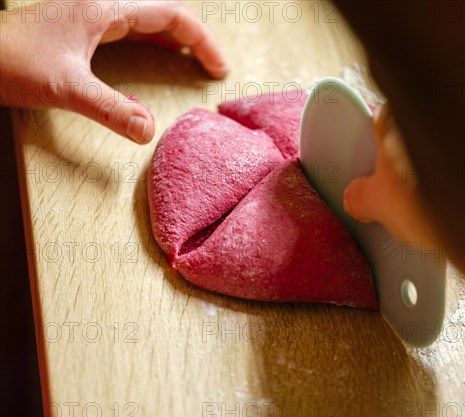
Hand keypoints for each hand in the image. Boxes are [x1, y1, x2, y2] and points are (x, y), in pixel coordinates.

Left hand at [0, 0, 228, 143]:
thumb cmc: (9, 61)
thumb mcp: (66, 88)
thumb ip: (111, 110)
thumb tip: (150, 131)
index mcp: (105, 8)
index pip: (171, 14)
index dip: (202, 41)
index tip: (218, 69)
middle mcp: (102, 5)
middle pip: (165, 12)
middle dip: (196, 39)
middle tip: (214, 68)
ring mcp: (93, 14)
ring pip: (150, 19)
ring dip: (177, 38)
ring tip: (197, 62)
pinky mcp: (84, 28)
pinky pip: (132, 28)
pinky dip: (156, 41)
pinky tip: (160, 54)